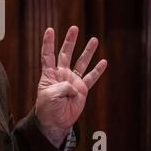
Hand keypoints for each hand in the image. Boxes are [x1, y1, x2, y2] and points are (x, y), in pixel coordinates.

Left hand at [35, 26, 107, 147]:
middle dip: (70, 41)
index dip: (48, 42)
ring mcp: (72, 81)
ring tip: (94, 39)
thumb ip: (63, 87)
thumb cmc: (47, 108)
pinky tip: (103, 62)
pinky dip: (97, 71)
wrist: (55, 122)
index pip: (48, 54)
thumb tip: (75, 86)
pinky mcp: (81, 90)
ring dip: (87, 51)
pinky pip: (90, 78)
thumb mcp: (50, 95)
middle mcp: (61, 74)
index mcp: (49, 74)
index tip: (50, 30)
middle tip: (74, 28)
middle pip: (65, 53)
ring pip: (81, 62)